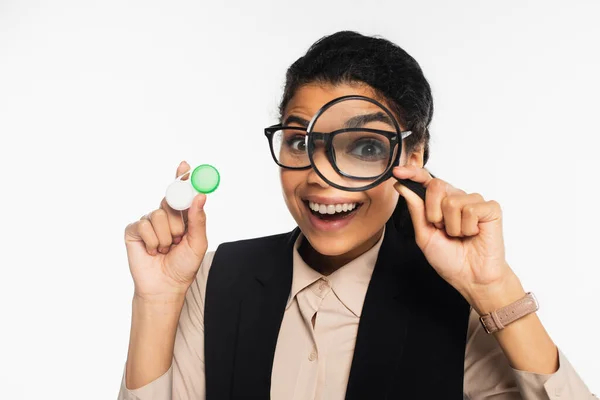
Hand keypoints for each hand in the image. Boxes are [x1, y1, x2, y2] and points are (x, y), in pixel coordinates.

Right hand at [124, 161, 207, 299]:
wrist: (165, 286)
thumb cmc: (183, 266)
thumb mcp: (197, 242)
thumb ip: (198, 219)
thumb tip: (200, 196)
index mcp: (181, 217)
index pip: (181, 193)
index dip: (182, 177)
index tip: (185, 165)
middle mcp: (164, 216)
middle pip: (171, 201)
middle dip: (178, 222)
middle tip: (178, 238)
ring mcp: (148, 222)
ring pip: (159, 215)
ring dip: (166, 237)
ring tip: (165, 250)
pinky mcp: (134, 231)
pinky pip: (145, 226)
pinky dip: (153, 242)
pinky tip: (152, 252)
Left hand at [393, 165, 524, 312]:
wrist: (470, 277)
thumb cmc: (449, 259)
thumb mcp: (424, 235)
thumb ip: (415, 210)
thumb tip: (402, 186)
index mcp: (440, 203)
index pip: (426, 181)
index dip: (413, 173)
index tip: (398, 171)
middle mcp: (457, 198)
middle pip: (437, 186)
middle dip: (433, 213)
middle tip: (443, 230)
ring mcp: (474, 202)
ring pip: (452, 201)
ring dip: (452, 226)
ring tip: (460, 236)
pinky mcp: (490, 208)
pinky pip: (470, 209)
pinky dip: (467, 227)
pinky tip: (474, 234)